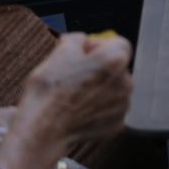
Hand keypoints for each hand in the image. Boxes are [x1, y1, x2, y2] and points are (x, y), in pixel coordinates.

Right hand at [19, 32, 132, 146]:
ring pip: (114, 88)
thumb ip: (78, 38)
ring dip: (99, 87)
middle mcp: (126, 82)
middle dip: (99, 68)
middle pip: (116, 66)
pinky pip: (110, 108)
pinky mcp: (116, 124)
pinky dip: (98, 107)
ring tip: (74, 95)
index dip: (98, 46)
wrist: (42, 130)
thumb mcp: (60, 51)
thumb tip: (83, 41)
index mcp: (115, 60)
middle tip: (75, 76)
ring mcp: (123, 105)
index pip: (117, 43)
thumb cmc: (50, 90)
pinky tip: (79, 109)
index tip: (82, 55)